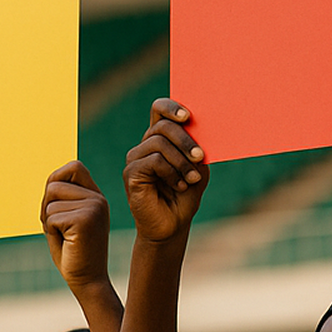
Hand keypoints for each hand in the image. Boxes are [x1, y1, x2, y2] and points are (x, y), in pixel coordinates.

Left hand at [42, 161, 110, 293]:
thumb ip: (61, 197)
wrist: (88, 281)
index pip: (73, 167)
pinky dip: (52, 232)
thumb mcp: (66, 219)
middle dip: (47, 207)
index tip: (58, 208)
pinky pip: (51, 217)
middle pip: (54, 184)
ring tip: (66, 238)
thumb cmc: (73, 253)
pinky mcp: (85, 219)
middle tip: (60, 229)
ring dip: (49, 222)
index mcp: (96, 196)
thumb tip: (51, 181)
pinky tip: (68, 243)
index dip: (56, 182)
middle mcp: (98, 198)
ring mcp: (94, 207)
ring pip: (50, 202)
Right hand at [121, 99, 207, 243]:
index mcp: (161, 139)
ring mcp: (136, 158)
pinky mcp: (131, 173)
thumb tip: (198, 130)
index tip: (187, 116)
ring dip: (181, 161)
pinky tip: (179, 185)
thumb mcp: (198, 168)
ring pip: (159, 143)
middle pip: (162, 126)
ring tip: (191, 178)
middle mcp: (145, 145)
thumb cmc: (185, 195)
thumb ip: (196, 148)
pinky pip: (153, 161)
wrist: (173, 225)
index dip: (171, 107)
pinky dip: (171, 172)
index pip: (159, 110)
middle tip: (200, 157)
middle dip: (185, 140)